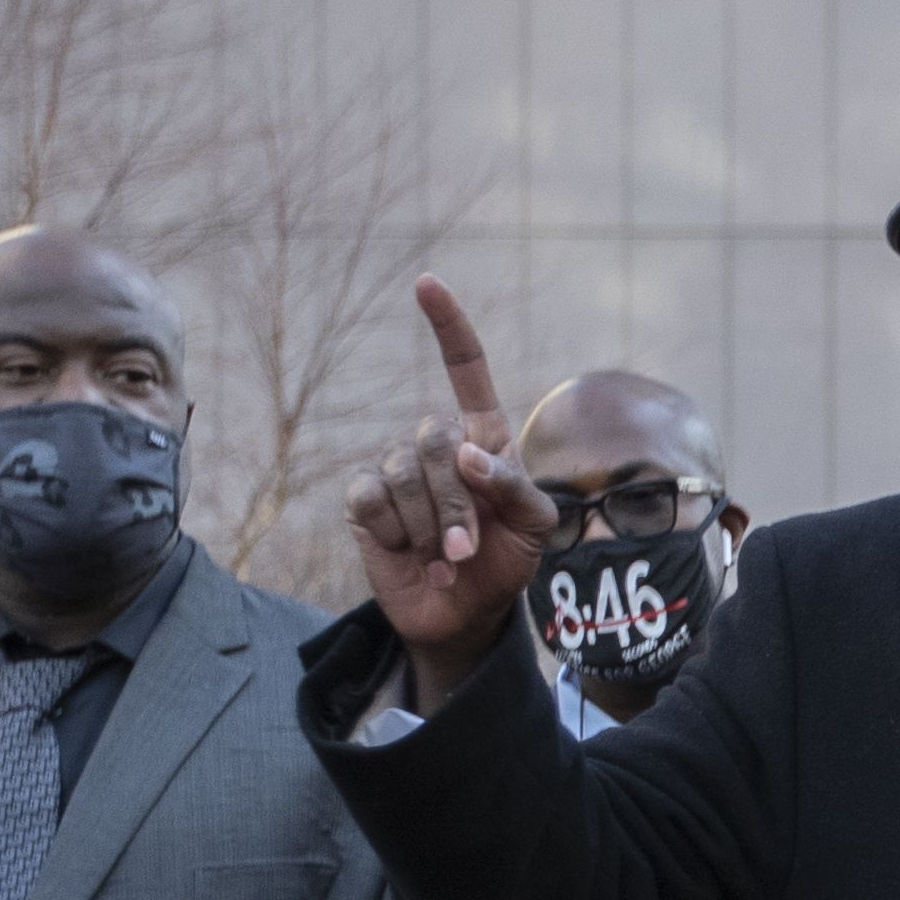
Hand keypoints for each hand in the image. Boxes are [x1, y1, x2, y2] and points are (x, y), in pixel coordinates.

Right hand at [346, 277, 557, 705]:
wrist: (466, 616)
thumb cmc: (505, 562)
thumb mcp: (535, 527)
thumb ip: (515, 485)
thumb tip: (464, 453)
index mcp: (481, 436)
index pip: (464, 370)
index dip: (448, 327)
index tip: (426, 283)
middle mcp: (433, 444)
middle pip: (433, 440)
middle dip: (457, 504)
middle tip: (468, 550)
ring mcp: (394, 469)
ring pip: (403, 476)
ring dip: (431, 529)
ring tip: (446, 562)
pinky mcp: (364, 501)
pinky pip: (373, 500)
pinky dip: (398, 537)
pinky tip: (411, 557)